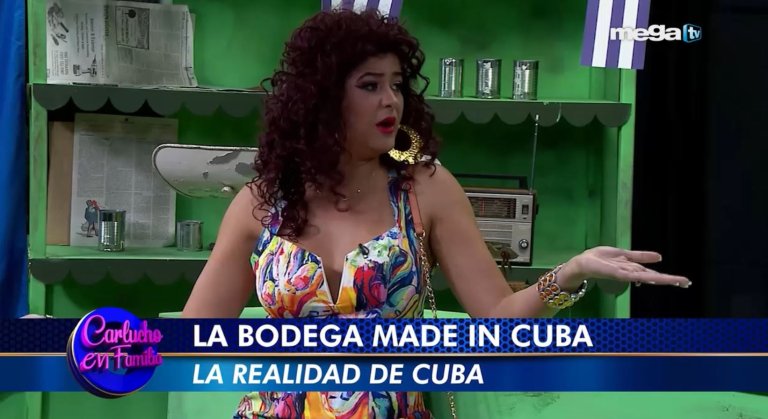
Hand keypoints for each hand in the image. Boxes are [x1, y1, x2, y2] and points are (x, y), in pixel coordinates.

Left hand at [559, 246, 690, 288]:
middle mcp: (631, 274)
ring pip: (646, 277)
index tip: (684, 281)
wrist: (583, 263)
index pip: (654, 274)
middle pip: (654, 277)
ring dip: (662, 279)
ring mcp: (625, 275)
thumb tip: (660, 257)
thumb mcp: (623, 254)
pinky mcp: (617, 273)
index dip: (669, 277)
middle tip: (686, 283)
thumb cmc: (600, 259)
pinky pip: (632, 274)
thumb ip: (640, 256)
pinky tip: (654, 278)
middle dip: (670, 280)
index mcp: (633, 269)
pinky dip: (643, 276)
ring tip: (677, 281)